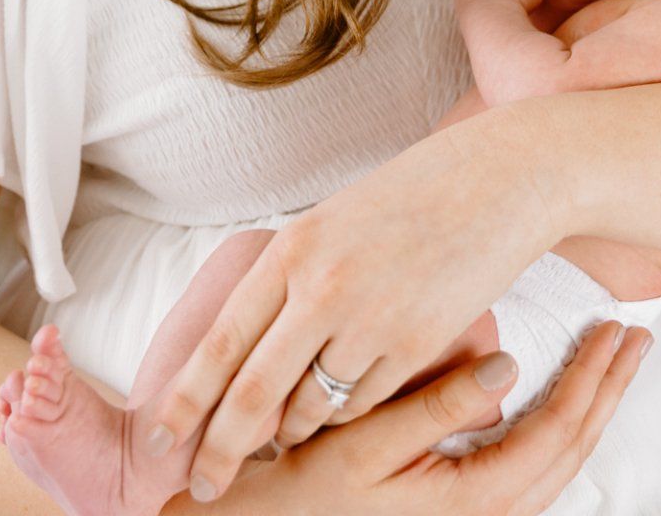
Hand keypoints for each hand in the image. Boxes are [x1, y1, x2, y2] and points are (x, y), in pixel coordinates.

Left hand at [142, 110, 570, 501]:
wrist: (503, 177)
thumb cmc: (416, 193)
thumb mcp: (335, 219)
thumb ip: (293, 276)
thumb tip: (253, 342)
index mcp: (292, 249)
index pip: (220, 344)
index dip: (183, 401)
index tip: (157, 439)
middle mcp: (322, 288)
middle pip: (252, 393)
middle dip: (220, 448)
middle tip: (203, 482)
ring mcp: (371, 320)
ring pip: (309, 408)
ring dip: (291, 431)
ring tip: (284, 437)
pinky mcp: (417, 345)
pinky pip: (362, 405)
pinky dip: (346, 415)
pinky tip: (348, 405)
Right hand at [197, 324, 650, 514]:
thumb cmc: (299, 489)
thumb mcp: (363, 442)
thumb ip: (439, 407)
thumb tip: (509, 364)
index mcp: (474, 499)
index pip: (558, 431)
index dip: (592, 378)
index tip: (614, 329)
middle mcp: (487, 515)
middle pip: (572, 447)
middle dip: (607, 389)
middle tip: (633, 336)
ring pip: (557, 461)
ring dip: (588, 406)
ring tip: (608, 359)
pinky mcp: (461, 508)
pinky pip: (531, 466)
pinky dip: (557, 426)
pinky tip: (557, 397)